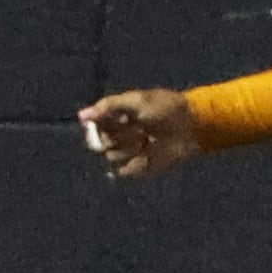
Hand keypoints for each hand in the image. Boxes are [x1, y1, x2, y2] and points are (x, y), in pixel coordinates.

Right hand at [75, 87, 210, 177]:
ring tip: (145, 139)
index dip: (101, 123)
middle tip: (135, 129)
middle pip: (98, 142)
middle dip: (115, 136)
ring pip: (110, 156)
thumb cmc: (165, 108)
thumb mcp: (136, 101)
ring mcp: (128, 152)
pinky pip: (121, 171)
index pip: (95, 124)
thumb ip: (108, 106)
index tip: (119, 118)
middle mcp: (119, 135)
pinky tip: (144, 153)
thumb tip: (81, 115)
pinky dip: (130, 163)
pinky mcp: (137, 168)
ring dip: (126, 147)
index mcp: (117, 117)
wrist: (190, 126)